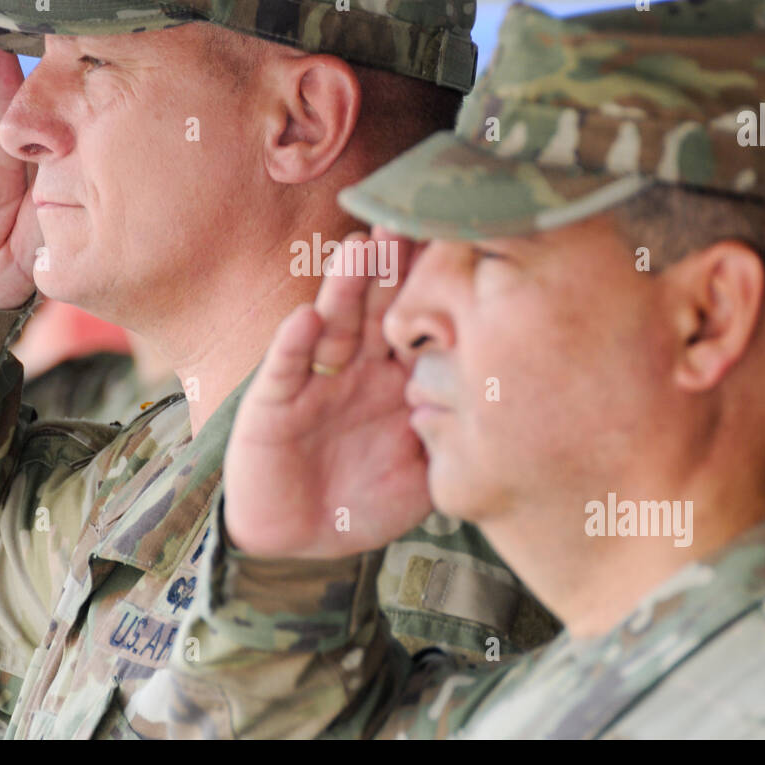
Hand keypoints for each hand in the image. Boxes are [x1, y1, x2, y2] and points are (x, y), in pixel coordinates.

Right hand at [223, 230, 431, 557]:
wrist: (302, 543)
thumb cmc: (366, 503)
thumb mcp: (426, 475)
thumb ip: (453, 438)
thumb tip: (491, 403)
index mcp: (398, 378)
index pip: (420, 322)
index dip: (435, 288)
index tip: (457, 246)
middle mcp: (358, 368)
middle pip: (377, 306)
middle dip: (392, 266)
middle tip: (407, 221)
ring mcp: (315, 380)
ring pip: (332, 323)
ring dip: (344, 287)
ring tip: (358, 249)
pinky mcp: (273, 402)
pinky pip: (286, 367)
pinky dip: (293, 344)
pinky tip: (305, 319)